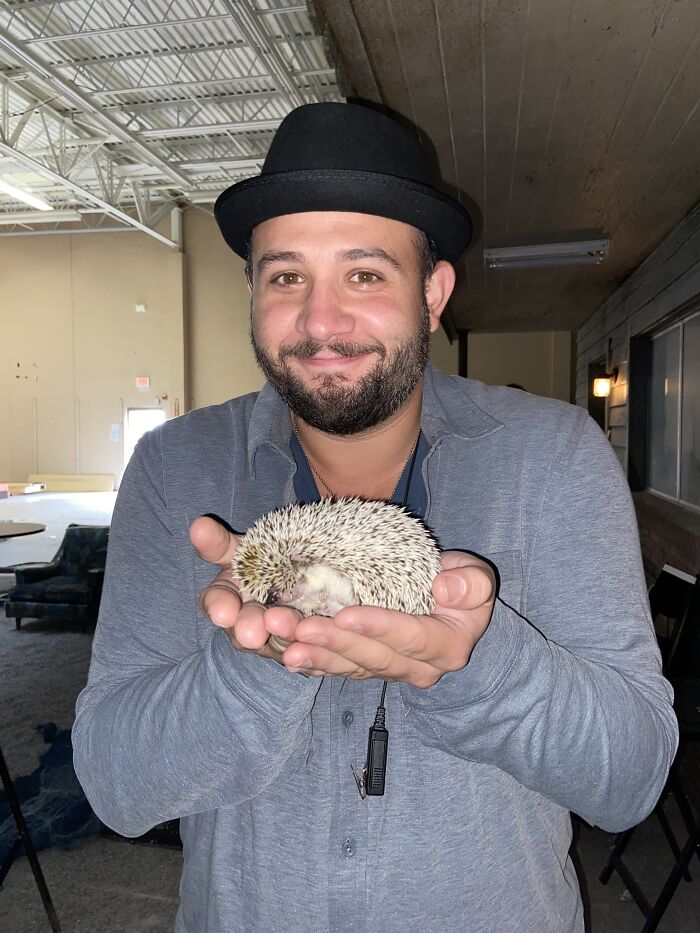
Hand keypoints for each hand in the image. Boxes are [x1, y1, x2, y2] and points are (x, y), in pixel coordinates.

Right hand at [190, 516, 302, 662]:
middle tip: (253, 634)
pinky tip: (315, 639)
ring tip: (291, 626)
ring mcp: (274, 639)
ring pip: (278, 642)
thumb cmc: (263, 558)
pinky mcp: (302, 646)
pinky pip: (307, 649)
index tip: (223, 613)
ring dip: (283, 635)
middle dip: (250, 628)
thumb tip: (198, 525)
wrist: (303, 569)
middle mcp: (245, 624)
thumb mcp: (241, 548)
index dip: (218, 608)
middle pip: (245, 629)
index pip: (216, 603)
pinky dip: (310, 647)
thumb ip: (220, 541)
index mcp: (226, 598)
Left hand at [281, 551, 496, 686]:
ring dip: (316, 655)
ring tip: (285, 645)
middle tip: (299, 628)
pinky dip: (313, 664)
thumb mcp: (478, 577)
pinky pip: (339, 671)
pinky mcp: (368, 670)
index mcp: (447, 647)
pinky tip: (288, 657)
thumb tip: (446, 589)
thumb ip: (472, 582)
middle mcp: (419, 669)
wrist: (450, 603)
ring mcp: (391, 673)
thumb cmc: (462, 584)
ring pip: (351, 668)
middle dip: (334, 642)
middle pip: (373, 658)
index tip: (344, 614)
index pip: (410, 638)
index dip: (378, 626)